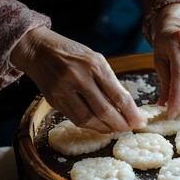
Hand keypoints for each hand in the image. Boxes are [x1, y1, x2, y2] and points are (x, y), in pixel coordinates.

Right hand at [10, 26, 144, 132]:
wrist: (39, 50)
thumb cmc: (73, 54)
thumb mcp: (96, 60)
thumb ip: (109, 82)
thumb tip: (126, 107)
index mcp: (95, 65)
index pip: (118, 95)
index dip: (131, 112)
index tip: (140, 121)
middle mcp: (79, 78)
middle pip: (104, 111)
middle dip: (121, 124)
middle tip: (130, 128)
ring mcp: (64, 91)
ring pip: (89, 119)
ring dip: (106, 128)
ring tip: (116, 129)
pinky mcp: (54, 101)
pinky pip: (76, 119)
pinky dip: (91, 125)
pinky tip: (100, 125)